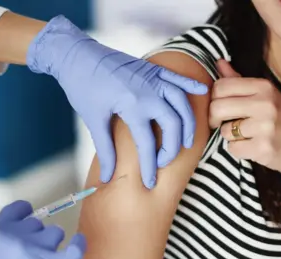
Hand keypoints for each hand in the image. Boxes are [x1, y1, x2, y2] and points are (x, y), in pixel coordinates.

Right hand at [0, 201, 85, 258]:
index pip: (16, 210)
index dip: (21, 213)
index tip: (25, 218)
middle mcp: (20, 238)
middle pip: (36, 224)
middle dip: (34, 235)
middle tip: (28, 252)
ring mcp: (42, 250)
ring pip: (55, 233)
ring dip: (51, 243)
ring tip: (44, 257)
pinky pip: (76, 248)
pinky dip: (78, 244)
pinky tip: (77, 242)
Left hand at [27, 16, 207, 188]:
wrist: (77, 54)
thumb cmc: (83, 86)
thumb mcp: (93, 120)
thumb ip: (105, 149)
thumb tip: (108, 177)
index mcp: (133, 106)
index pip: (147, 143)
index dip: (149, 166)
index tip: (150, 182)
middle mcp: (149, 92)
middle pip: (173, 124)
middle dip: (173, 147)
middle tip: (165, 161)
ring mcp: (154, 78)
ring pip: (182, 103)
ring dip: (188, 123)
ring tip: (188, 140)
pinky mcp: (153, 69)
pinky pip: (178, 78)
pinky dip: (191, 85)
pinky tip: (202, 92)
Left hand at [209, 60, 280, 184]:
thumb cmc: (280, 120)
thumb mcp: (265, 95)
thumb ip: (238, 80)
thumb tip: (219, 62)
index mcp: (264, 87)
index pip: (221, 86)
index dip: (214, 99)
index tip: (220, 107)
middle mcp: (265, 104)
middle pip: (217, 108)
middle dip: (215, 119)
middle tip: (224, 124)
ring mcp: (265, 126)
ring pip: (225, 131)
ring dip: (230, 136)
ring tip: (246, 135)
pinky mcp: (263, 147)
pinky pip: (233, 148)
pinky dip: (238, 150)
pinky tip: (252, 146)